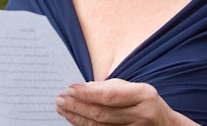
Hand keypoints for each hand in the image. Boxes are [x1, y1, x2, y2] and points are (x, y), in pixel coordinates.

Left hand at [55, 78, 193, 125]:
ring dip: (77, 118)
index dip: (87, 93)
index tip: (69, 88)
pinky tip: (74, 120)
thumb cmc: (147, 103)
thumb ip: (110, 87)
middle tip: (60, 99)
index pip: (109, 96)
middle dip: (77, 106)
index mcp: (143, 96)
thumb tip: (84, 88)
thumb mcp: (135, 89)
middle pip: (102, 114)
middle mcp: (141, 115)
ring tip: (62, 109)